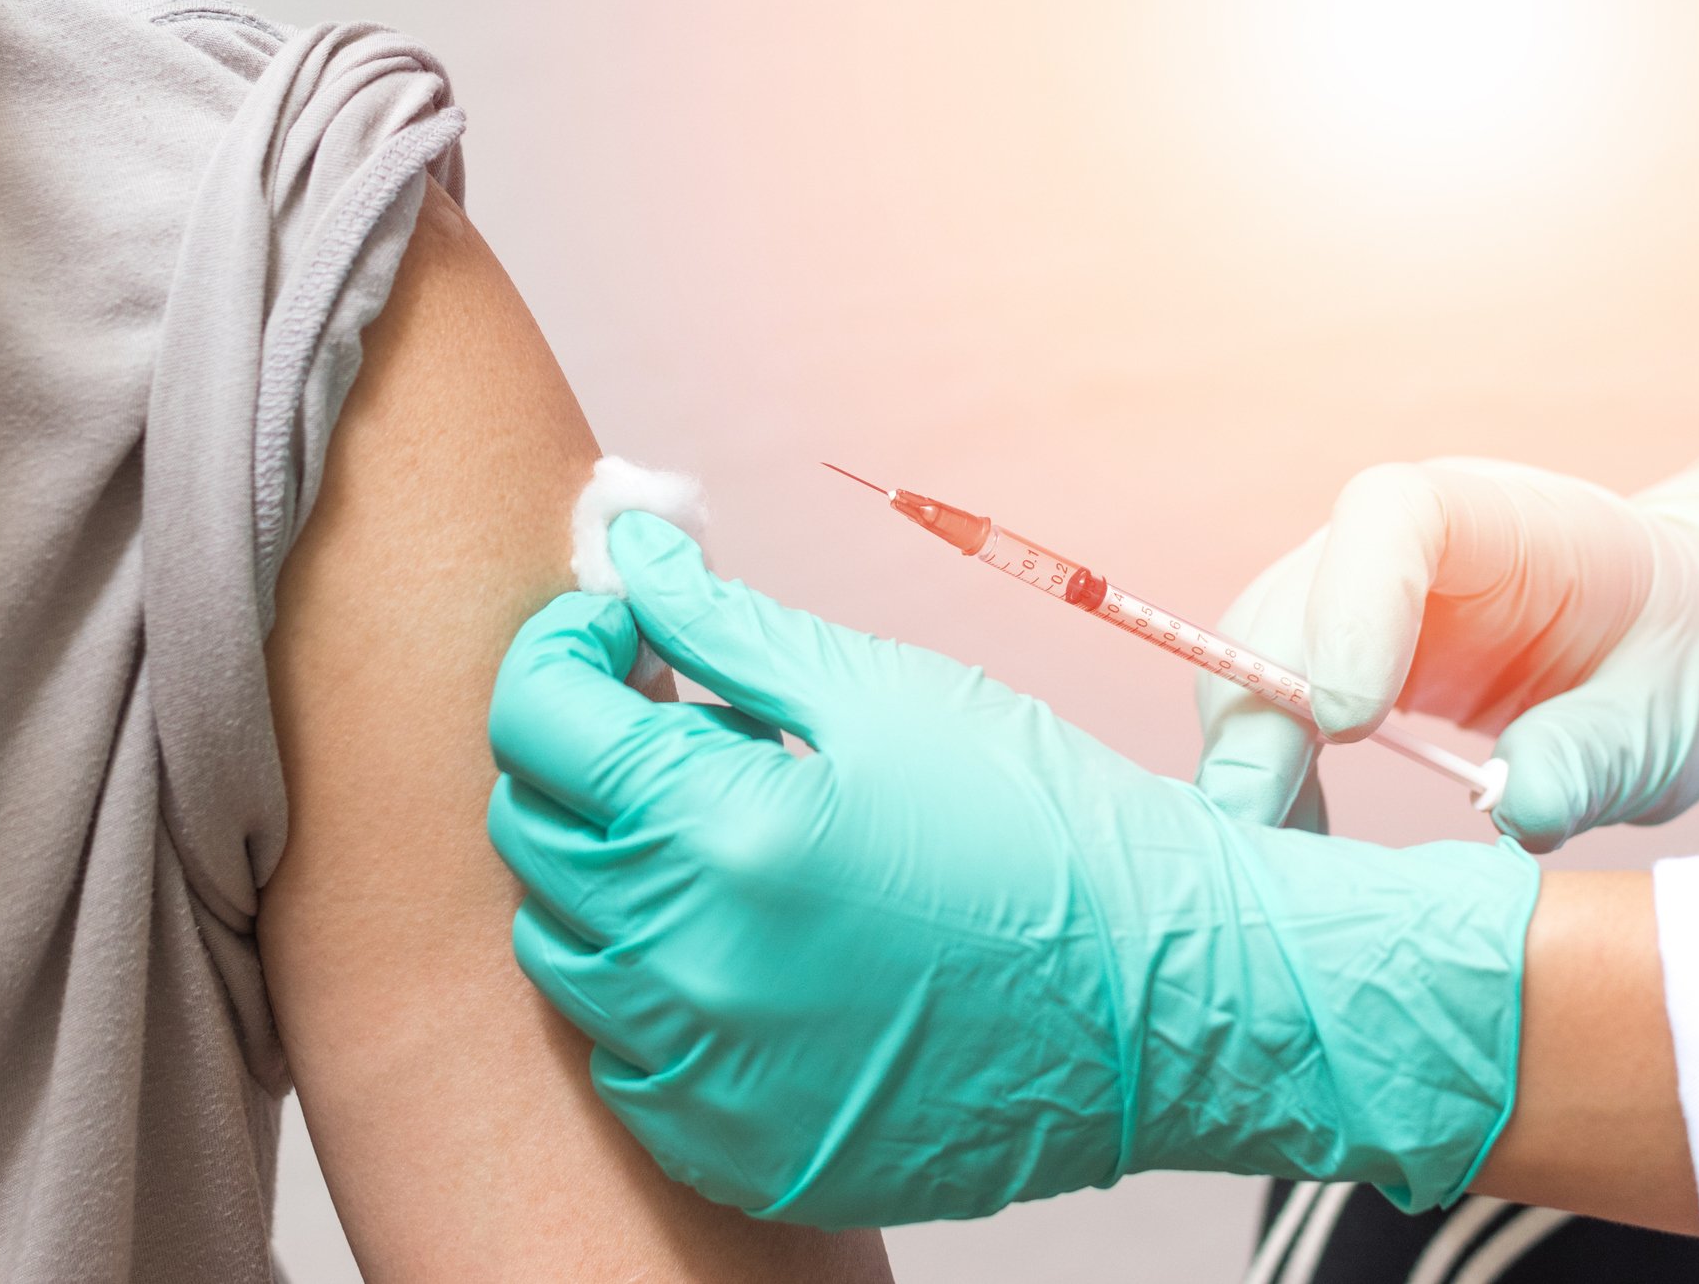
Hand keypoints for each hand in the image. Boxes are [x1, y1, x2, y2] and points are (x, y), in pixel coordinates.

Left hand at [488, 512, 1538, 1227]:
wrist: (1168, 1004)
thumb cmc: (1045, 827)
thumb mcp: (888, 693)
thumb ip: (729, 625)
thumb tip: (633, 550)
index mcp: (722, 832)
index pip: (538, 718)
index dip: (565, 644)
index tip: (619, 624)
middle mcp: (687, 969)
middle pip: (530, 834)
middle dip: (584, 755)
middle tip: (685, 724)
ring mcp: (706, 1077)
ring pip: (564, 950)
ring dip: (616, 871)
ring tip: (729, 837)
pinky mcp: (735, 1149)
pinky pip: (624, 1054)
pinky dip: (655, 985)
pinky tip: (752, 945)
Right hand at [1197, 440, 1698, 847]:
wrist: (1683, 641)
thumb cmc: (1681, 657)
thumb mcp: (1669, 714)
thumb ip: (1596, 755)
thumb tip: (1511, 812)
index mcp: (1495, 518)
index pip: (1388, 521)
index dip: (1349, 612)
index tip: (1350, 727)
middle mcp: (1398, 546)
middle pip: (1285, 603)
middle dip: (1259, 720)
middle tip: (1265, 837)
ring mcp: (1351, 599)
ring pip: (1250, 663)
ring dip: (1250, 765)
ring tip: (1290, 872)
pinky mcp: (1332, 662)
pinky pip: (1264, 714)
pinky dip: (1267, 786)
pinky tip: (1305, 852)